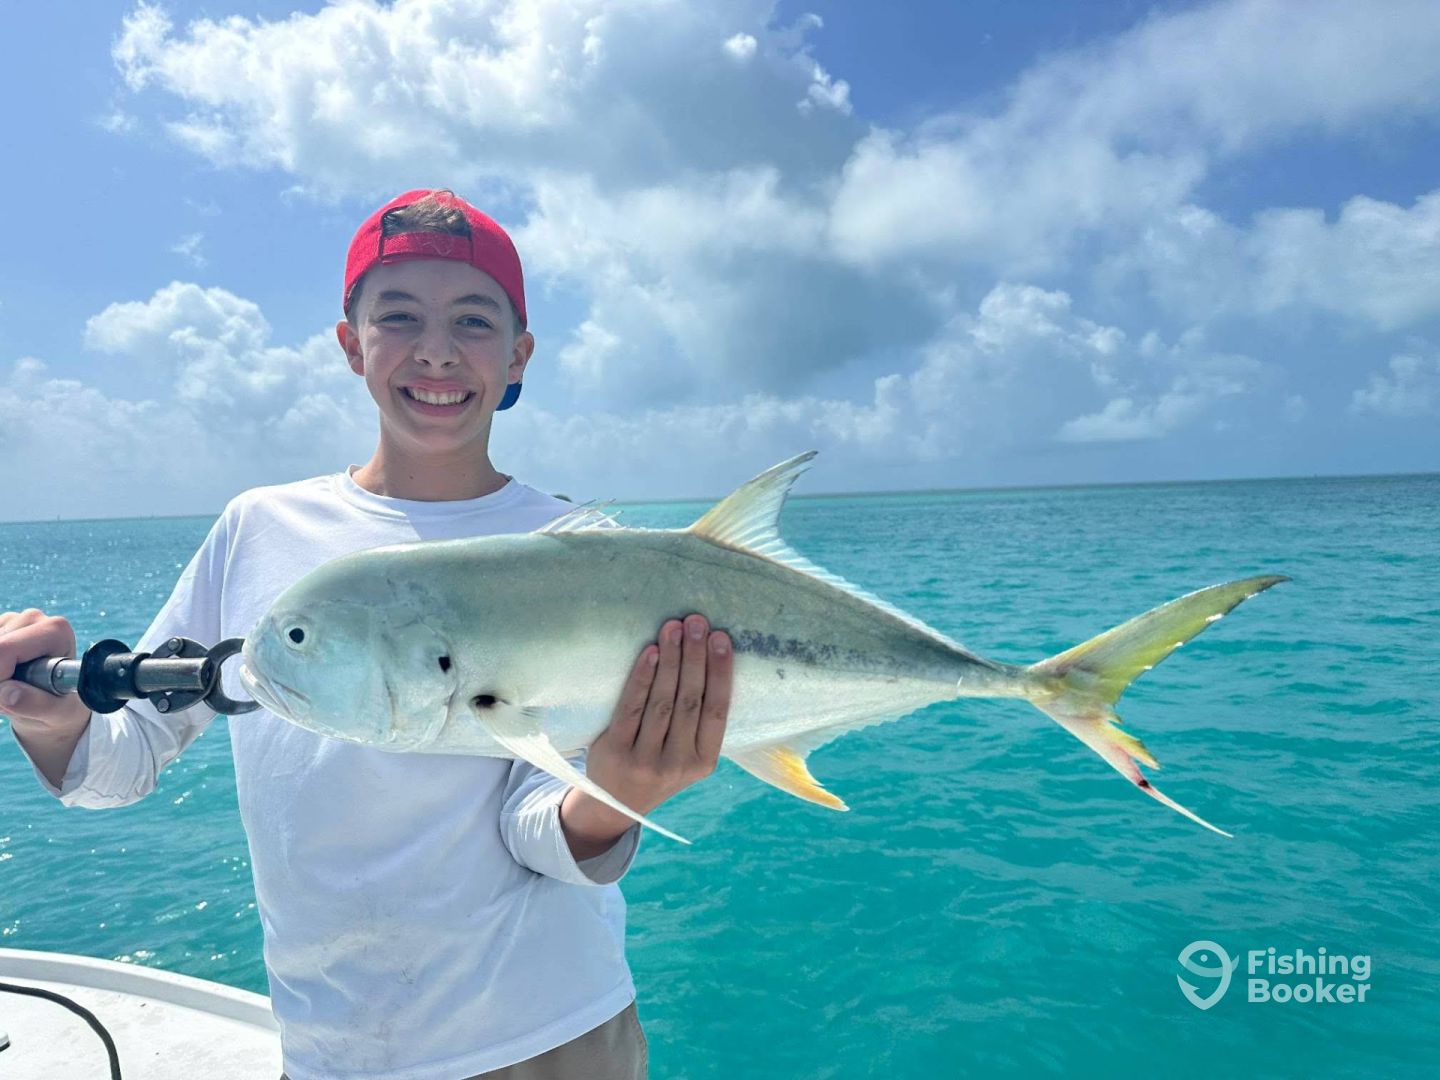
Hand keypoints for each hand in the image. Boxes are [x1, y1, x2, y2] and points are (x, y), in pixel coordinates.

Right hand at [1, 609, 93, 785]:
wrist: (52, 704)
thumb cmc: (60, 707)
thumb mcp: (56, 713)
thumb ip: (35, 704)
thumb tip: (7, 694)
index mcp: (56, 630)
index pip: (4, 649)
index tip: (4, 698)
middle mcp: (34, 618)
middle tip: (7, 697)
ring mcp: (12, 620)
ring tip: (9, 688)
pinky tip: (4, 676)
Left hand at [561, 614, 731, 857]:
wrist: (614, 803)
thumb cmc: (658, 764)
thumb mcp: (688, 756)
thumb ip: (698, 722)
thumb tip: (709, 657)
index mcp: (704, 762)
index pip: (717, 711)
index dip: (721, 672)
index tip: (722, 638)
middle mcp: (677, 764)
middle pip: (690, 701)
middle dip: (695, 657)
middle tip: (696, 622)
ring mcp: (645, 760)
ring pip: (662, 701)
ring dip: (671, 660)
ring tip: (673, 628)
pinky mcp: (616, 752)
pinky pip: (631, 708)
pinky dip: (642, 677)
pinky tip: (650, 652)